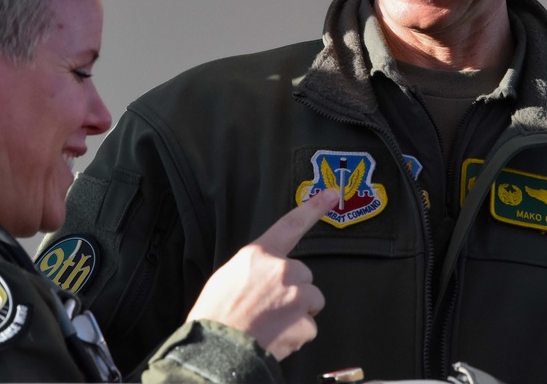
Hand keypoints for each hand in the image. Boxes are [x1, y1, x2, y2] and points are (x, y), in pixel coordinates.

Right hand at [186, 189, 338, 360]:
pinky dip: (297, 335)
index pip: (290, 225)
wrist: (216, 351)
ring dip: (299, 313)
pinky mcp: (304, 322)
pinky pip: (309, 328)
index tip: (332, 194)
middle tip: (269, 308)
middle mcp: (281, 270)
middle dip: (295, 291)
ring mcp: (295, 296)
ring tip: (272, 324)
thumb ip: (254, 269)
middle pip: (304, 275)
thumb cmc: (215, 316)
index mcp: (259, 255)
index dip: (313, 208)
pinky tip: (276, 338)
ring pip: (312, 300)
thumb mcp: (226, 277)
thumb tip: (265, 276)